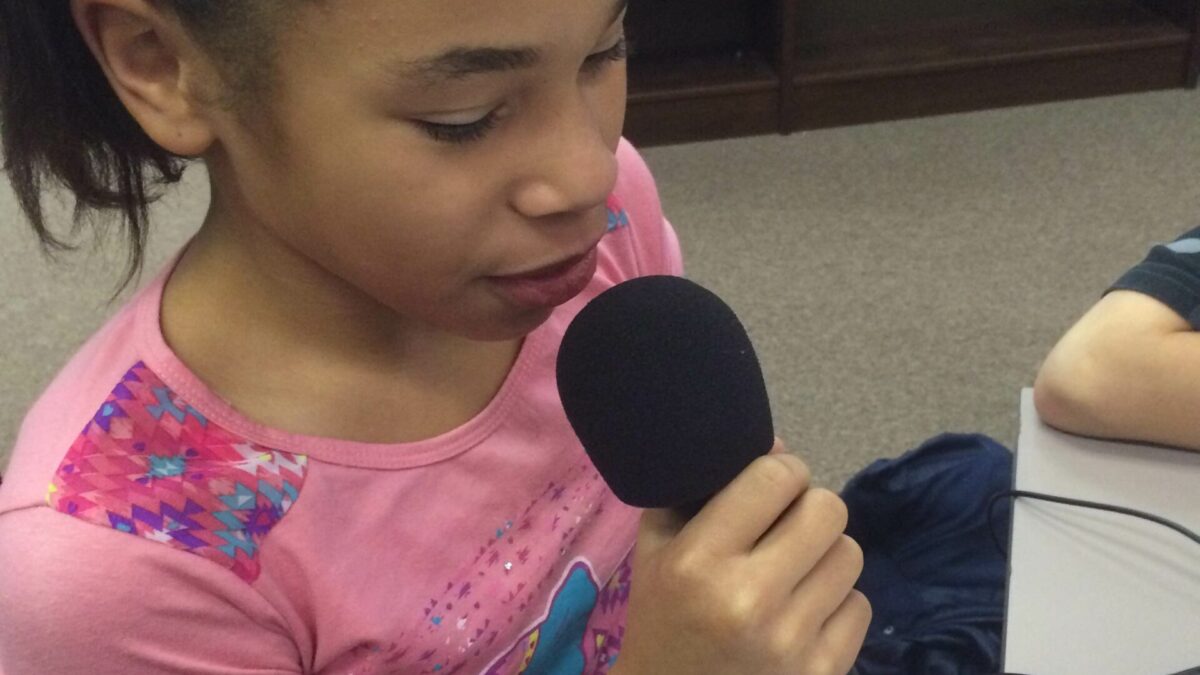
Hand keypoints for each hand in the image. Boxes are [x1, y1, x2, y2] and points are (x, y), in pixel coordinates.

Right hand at [614, 441, 869, 674]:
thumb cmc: (662, 621)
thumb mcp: (656, 550)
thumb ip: (701, 490)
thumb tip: (778, 445)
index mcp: (698, 561)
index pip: (776, 477)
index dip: (781, 470)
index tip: (771, 483)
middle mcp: (748, 599)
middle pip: (827, 509)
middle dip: (809, 508)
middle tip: (787, 525)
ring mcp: (791, 642)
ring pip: (850, 555)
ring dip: (824, 556)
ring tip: (794, 572)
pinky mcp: (823, 674)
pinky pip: (859, 606)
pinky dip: (836, 604)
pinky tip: (803, 615)